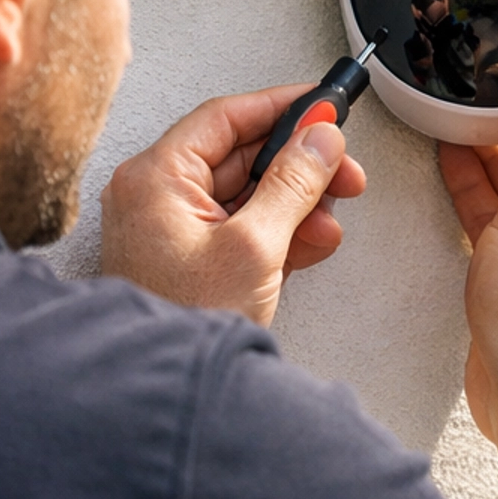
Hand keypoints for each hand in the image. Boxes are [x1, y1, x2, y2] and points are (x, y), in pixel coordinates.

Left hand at [101, 84, 366, 327]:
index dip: (281, 107)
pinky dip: (275, 232)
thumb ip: (294, 185)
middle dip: (298, 167)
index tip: (322, 105)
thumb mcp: (254, 247)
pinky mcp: (188, 259)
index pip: (225, 118)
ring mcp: (170, 230)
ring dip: (294, 205)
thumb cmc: (185, 324)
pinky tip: (308, 243)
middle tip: (341, 171)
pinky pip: (238, 228)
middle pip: (240, 157)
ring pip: (246, 195)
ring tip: (326, 222)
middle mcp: (156, 197)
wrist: (167, 392)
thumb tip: (320, 140)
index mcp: (156, 179)